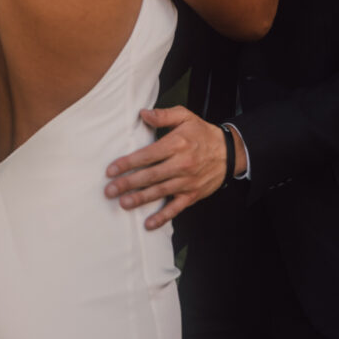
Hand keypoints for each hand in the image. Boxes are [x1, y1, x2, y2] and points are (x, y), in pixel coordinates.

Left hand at [104, 106, 228, 229]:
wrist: (229, 152)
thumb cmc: (202, 133)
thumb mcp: (185, 116)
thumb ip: (163, 115)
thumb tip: (143, 113)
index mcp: (177, 144)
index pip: (148, 155)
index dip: (128, 163)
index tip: (111, 170)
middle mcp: (181, 164)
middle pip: (151, 175)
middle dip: (128, 183)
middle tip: (109, 191)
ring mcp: (187, 181)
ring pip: (160, 192)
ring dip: (140, 199)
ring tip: (123, 203)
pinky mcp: (192, 194)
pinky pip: (176, 208)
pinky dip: (163, 217)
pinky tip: (148, 224)